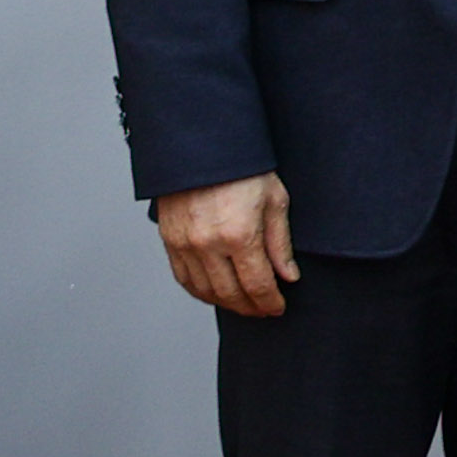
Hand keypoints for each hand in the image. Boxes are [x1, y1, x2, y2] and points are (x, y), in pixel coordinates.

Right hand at [155, 173, 297, 316]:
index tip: (278, 308)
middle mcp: (208, 244)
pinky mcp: (169, 240)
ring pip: (205, 291)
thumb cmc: (243, 168)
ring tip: (243, 304)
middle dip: (250, 307)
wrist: (202, 146)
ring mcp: (184, 244)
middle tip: (264, 310)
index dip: (269, 302)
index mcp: (239, 235)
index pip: (257, 284)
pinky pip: (183, 277)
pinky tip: (215, 293)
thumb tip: (288, 276)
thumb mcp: (274, 200)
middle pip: (230, 294)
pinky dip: (200, 291)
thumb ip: (280, 243)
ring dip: (226, 303)